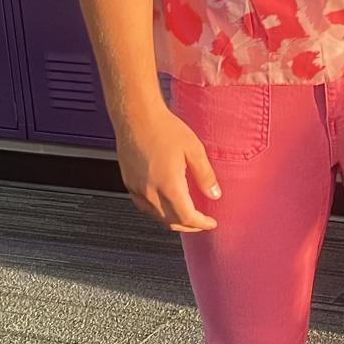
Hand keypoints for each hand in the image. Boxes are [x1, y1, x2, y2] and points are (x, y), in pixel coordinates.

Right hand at [116, 101, 221, 232]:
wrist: (136, 116)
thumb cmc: (163, 128)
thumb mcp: (194, 150)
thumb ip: (205, 175)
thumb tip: (214, 194)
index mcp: (168, 185)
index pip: (187, 217)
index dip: (201, 224)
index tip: (210, 223)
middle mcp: (150, 191)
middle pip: (171, 222)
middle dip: (189, 226)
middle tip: (201, 223)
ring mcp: (137, 189)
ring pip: (156, 217)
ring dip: (173, 221)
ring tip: (186, 216)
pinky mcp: (129, 183)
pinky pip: (144, 207)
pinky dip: (158, 212)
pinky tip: (165, 206)